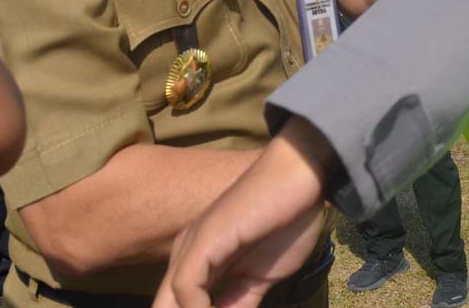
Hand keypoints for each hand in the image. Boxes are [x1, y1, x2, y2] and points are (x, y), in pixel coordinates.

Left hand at [154, 118, 333, 307]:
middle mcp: (186, 254)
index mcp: (199, 262)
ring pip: (168, 303)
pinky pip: (185, 287)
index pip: (180, 305)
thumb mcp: (263, 275)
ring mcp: (192, 246)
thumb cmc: (287, 218)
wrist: (301, 172)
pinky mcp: (203, 240)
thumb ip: (241, 302)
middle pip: (167, 305)